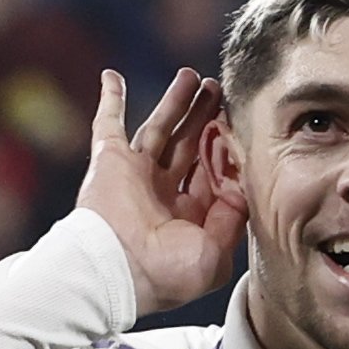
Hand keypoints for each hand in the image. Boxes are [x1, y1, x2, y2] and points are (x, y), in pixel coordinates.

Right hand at [78, 68, 245, 316]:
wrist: (117, 270)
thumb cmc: (166, 272)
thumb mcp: (215, 254)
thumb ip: (233, 220)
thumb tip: (241, 189)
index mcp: (188, 216)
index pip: (213, 174)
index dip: (227, 151)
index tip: (241, 129)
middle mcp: (162, 192)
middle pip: (189, 144)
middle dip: (205, 116)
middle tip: (218, 90)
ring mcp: (136, 174)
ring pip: (160, 127)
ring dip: (175, 101)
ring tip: (192, 75)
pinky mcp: (110, 160)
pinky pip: (107, 123)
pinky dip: (110, 99)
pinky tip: (112, 76)